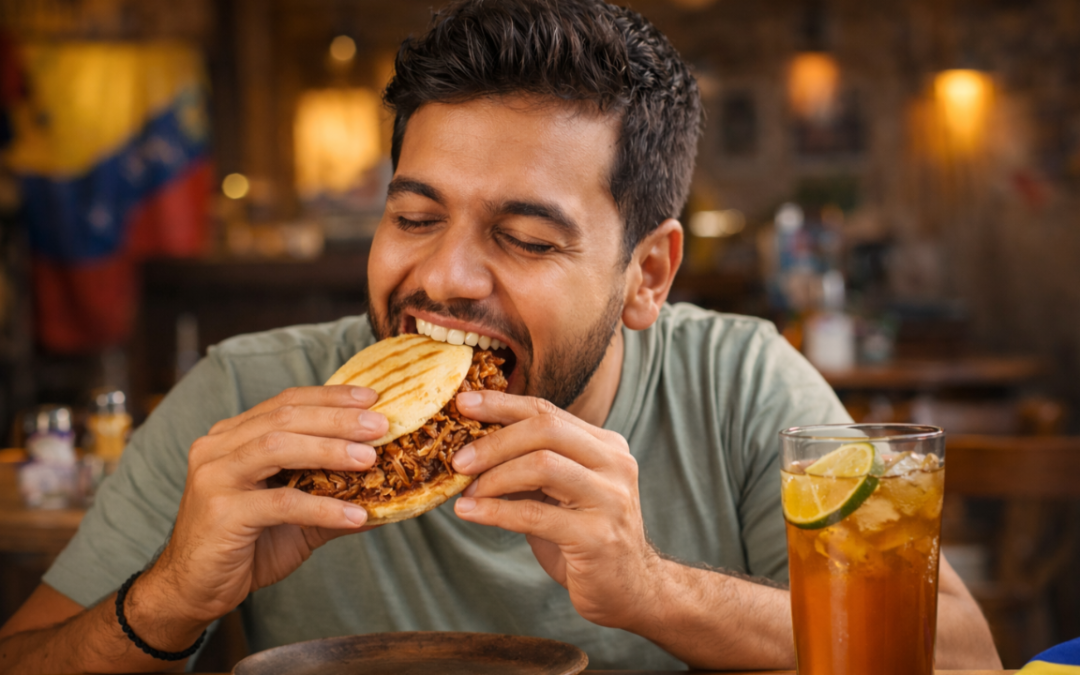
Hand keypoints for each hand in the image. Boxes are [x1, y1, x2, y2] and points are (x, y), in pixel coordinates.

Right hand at [133, 385, 388, 640]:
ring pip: (277, 447)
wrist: (193, 590)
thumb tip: (387, 494)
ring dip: (329, 449)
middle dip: (337, 418)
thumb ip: (331, 496)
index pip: (286, 402)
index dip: (330, 396)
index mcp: (233, 436)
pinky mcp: (220, 512)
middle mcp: (218, 447)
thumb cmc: (244, 546)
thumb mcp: (295, 516)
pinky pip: (279, 503)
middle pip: (284, 418)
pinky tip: (355, 516)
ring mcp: (215, 477)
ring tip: (370, 459)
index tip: (371, 398)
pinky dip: (322, 507)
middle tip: (380, 425)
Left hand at [450, 390, 661, 628]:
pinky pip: (534, 515)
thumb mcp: (563, 491)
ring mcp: (610, 499)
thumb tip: (474, 442)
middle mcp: (615, 464)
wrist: (629, 589)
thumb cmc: (585, 536)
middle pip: (545, 429)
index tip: (463, 404)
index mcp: (607, 446)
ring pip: (541, 465)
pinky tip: (470, 513)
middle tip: (458, 460)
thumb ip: (534, 462)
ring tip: (465, 492)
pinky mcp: (597, 536)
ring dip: (493, 477)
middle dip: (494, 441)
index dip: (502, 404)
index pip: (548, 411)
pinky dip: (494, 511)